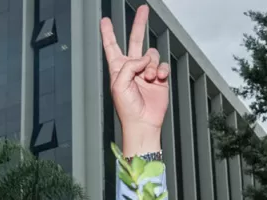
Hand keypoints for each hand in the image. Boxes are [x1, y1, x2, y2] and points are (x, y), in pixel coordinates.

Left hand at [100, 5, 169, 155]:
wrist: (143, 122)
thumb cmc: (127, 108)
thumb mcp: (119, 84)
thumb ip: (129, 65)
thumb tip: (143, 58)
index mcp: (118, 68)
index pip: (112, 46)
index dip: (108, 33)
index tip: (105, 21)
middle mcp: (132, 67)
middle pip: (135, 40)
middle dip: (139, 24)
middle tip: (144, 9)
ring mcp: (146, 72)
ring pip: (151, 54)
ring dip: (150, 65)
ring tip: (148, 78)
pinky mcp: (159, 78)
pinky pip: (162, 65)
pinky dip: (160, 70)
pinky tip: (158, 79)